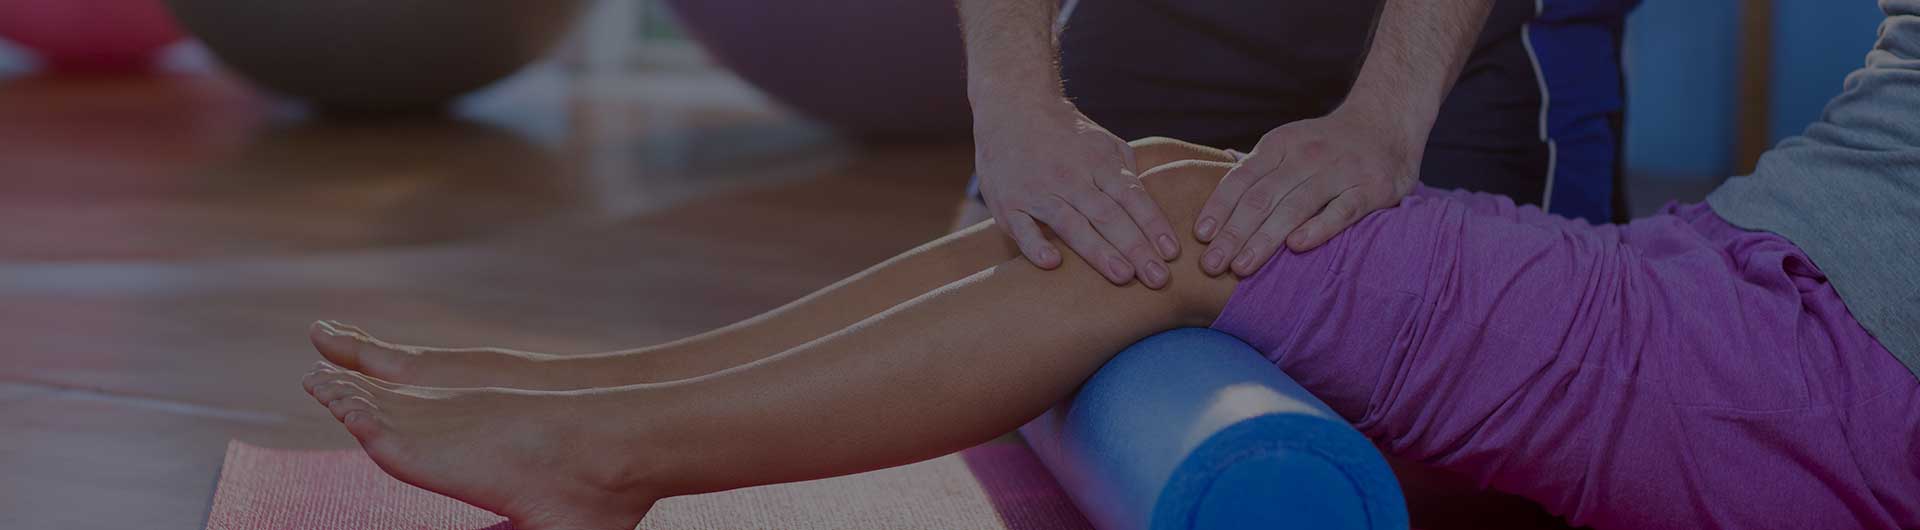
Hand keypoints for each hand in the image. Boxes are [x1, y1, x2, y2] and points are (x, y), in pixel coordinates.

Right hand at [973, 99, 1180, 287]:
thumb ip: (1126, 171)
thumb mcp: (1102, 141)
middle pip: (1108, 216)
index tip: (1172, 253)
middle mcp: (1071, 177)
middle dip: (1136, 248)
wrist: (1011, 106)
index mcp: (1098, 163)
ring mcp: (1038, 191)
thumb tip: (1151, 205)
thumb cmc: (1064, 132)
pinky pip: (1023, 227)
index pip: (1132, 197)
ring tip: (1123, 276)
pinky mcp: (1009, 204)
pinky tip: (1053, 263)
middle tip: (1158, 278)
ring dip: (1099, 252)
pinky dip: (1036, 245)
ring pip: (1072, 224)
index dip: (1153, 225)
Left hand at [1193, 106, 1424, 276]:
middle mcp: (1306, 155)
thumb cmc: (1328, 143)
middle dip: (1233, 233)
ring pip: (1295, 206)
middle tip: (1211, 265)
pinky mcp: (1371, 188)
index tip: (1200, 237)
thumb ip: (1257, 167)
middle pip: (1262, 198)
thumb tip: (1216, 192)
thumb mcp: (1289, 143)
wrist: (1387, 121)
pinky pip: (1342, 210)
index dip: (1219, 207)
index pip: (1242, 179)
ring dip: (1265, 238)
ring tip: (1241, 267)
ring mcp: (1339, 171)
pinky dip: (1318, 227)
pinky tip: (1296, 247)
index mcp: (1280, 145)